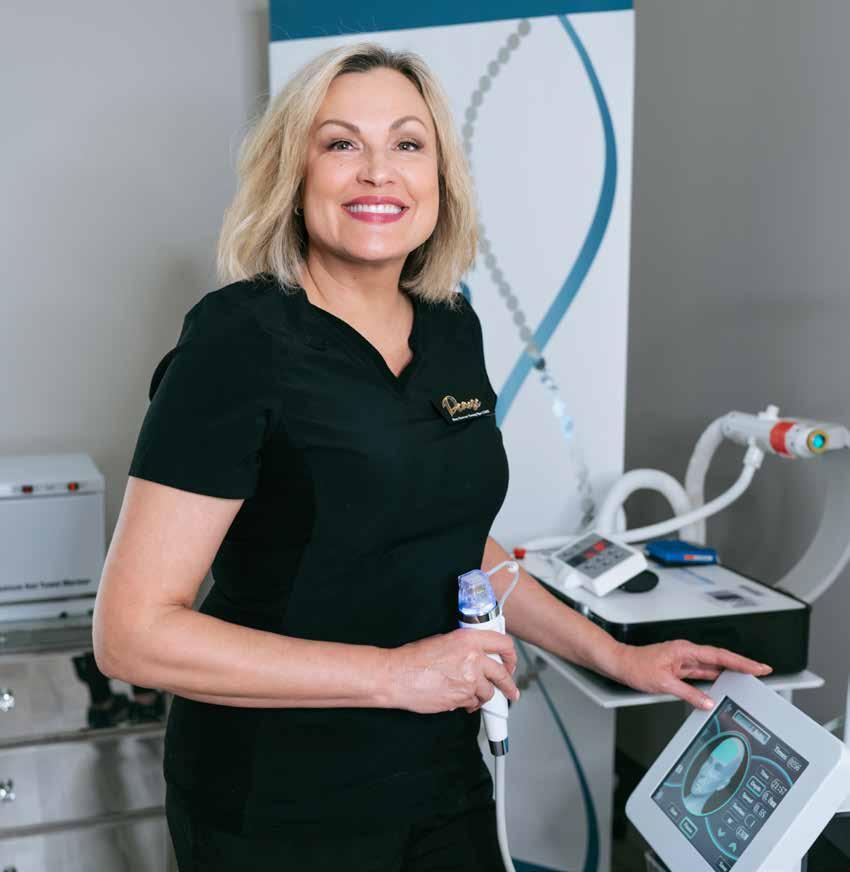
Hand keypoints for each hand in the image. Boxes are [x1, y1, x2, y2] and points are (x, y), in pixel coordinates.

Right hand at [386, 629, 519, 714]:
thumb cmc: (413, 658)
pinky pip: (473, 703)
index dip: (510, 656)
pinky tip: (460, 700)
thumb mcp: (443, 641)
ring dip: (483, 696)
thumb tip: (477, 655)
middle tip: (511, 690)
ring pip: (489, 692)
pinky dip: (469, 703)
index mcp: (469, 639)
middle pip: (502, 673)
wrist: (396, 675)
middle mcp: (473, 658)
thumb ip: (465, 647)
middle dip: (508, 685)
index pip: (503, 644)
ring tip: (473, 695)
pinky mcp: (462, 698)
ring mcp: (469, 680)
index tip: (511, 663)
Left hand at [614, 640, 772, 709]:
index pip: (719, 656)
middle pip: (720, 659)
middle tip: (762, 671)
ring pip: (712, 666)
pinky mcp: (679, 669)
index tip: (758, 666)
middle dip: (741, 665)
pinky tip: (723, 685)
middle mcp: (686, 652)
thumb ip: (687, 693)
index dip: (741, 662)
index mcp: (684, 650)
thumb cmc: (636, 666)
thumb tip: (707, 701)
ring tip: (748, 678)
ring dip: (730, 671)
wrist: (620, 664)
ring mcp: (683, 660)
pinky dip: (715, 678)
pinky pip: (702, 672)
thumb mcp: (663, 683)